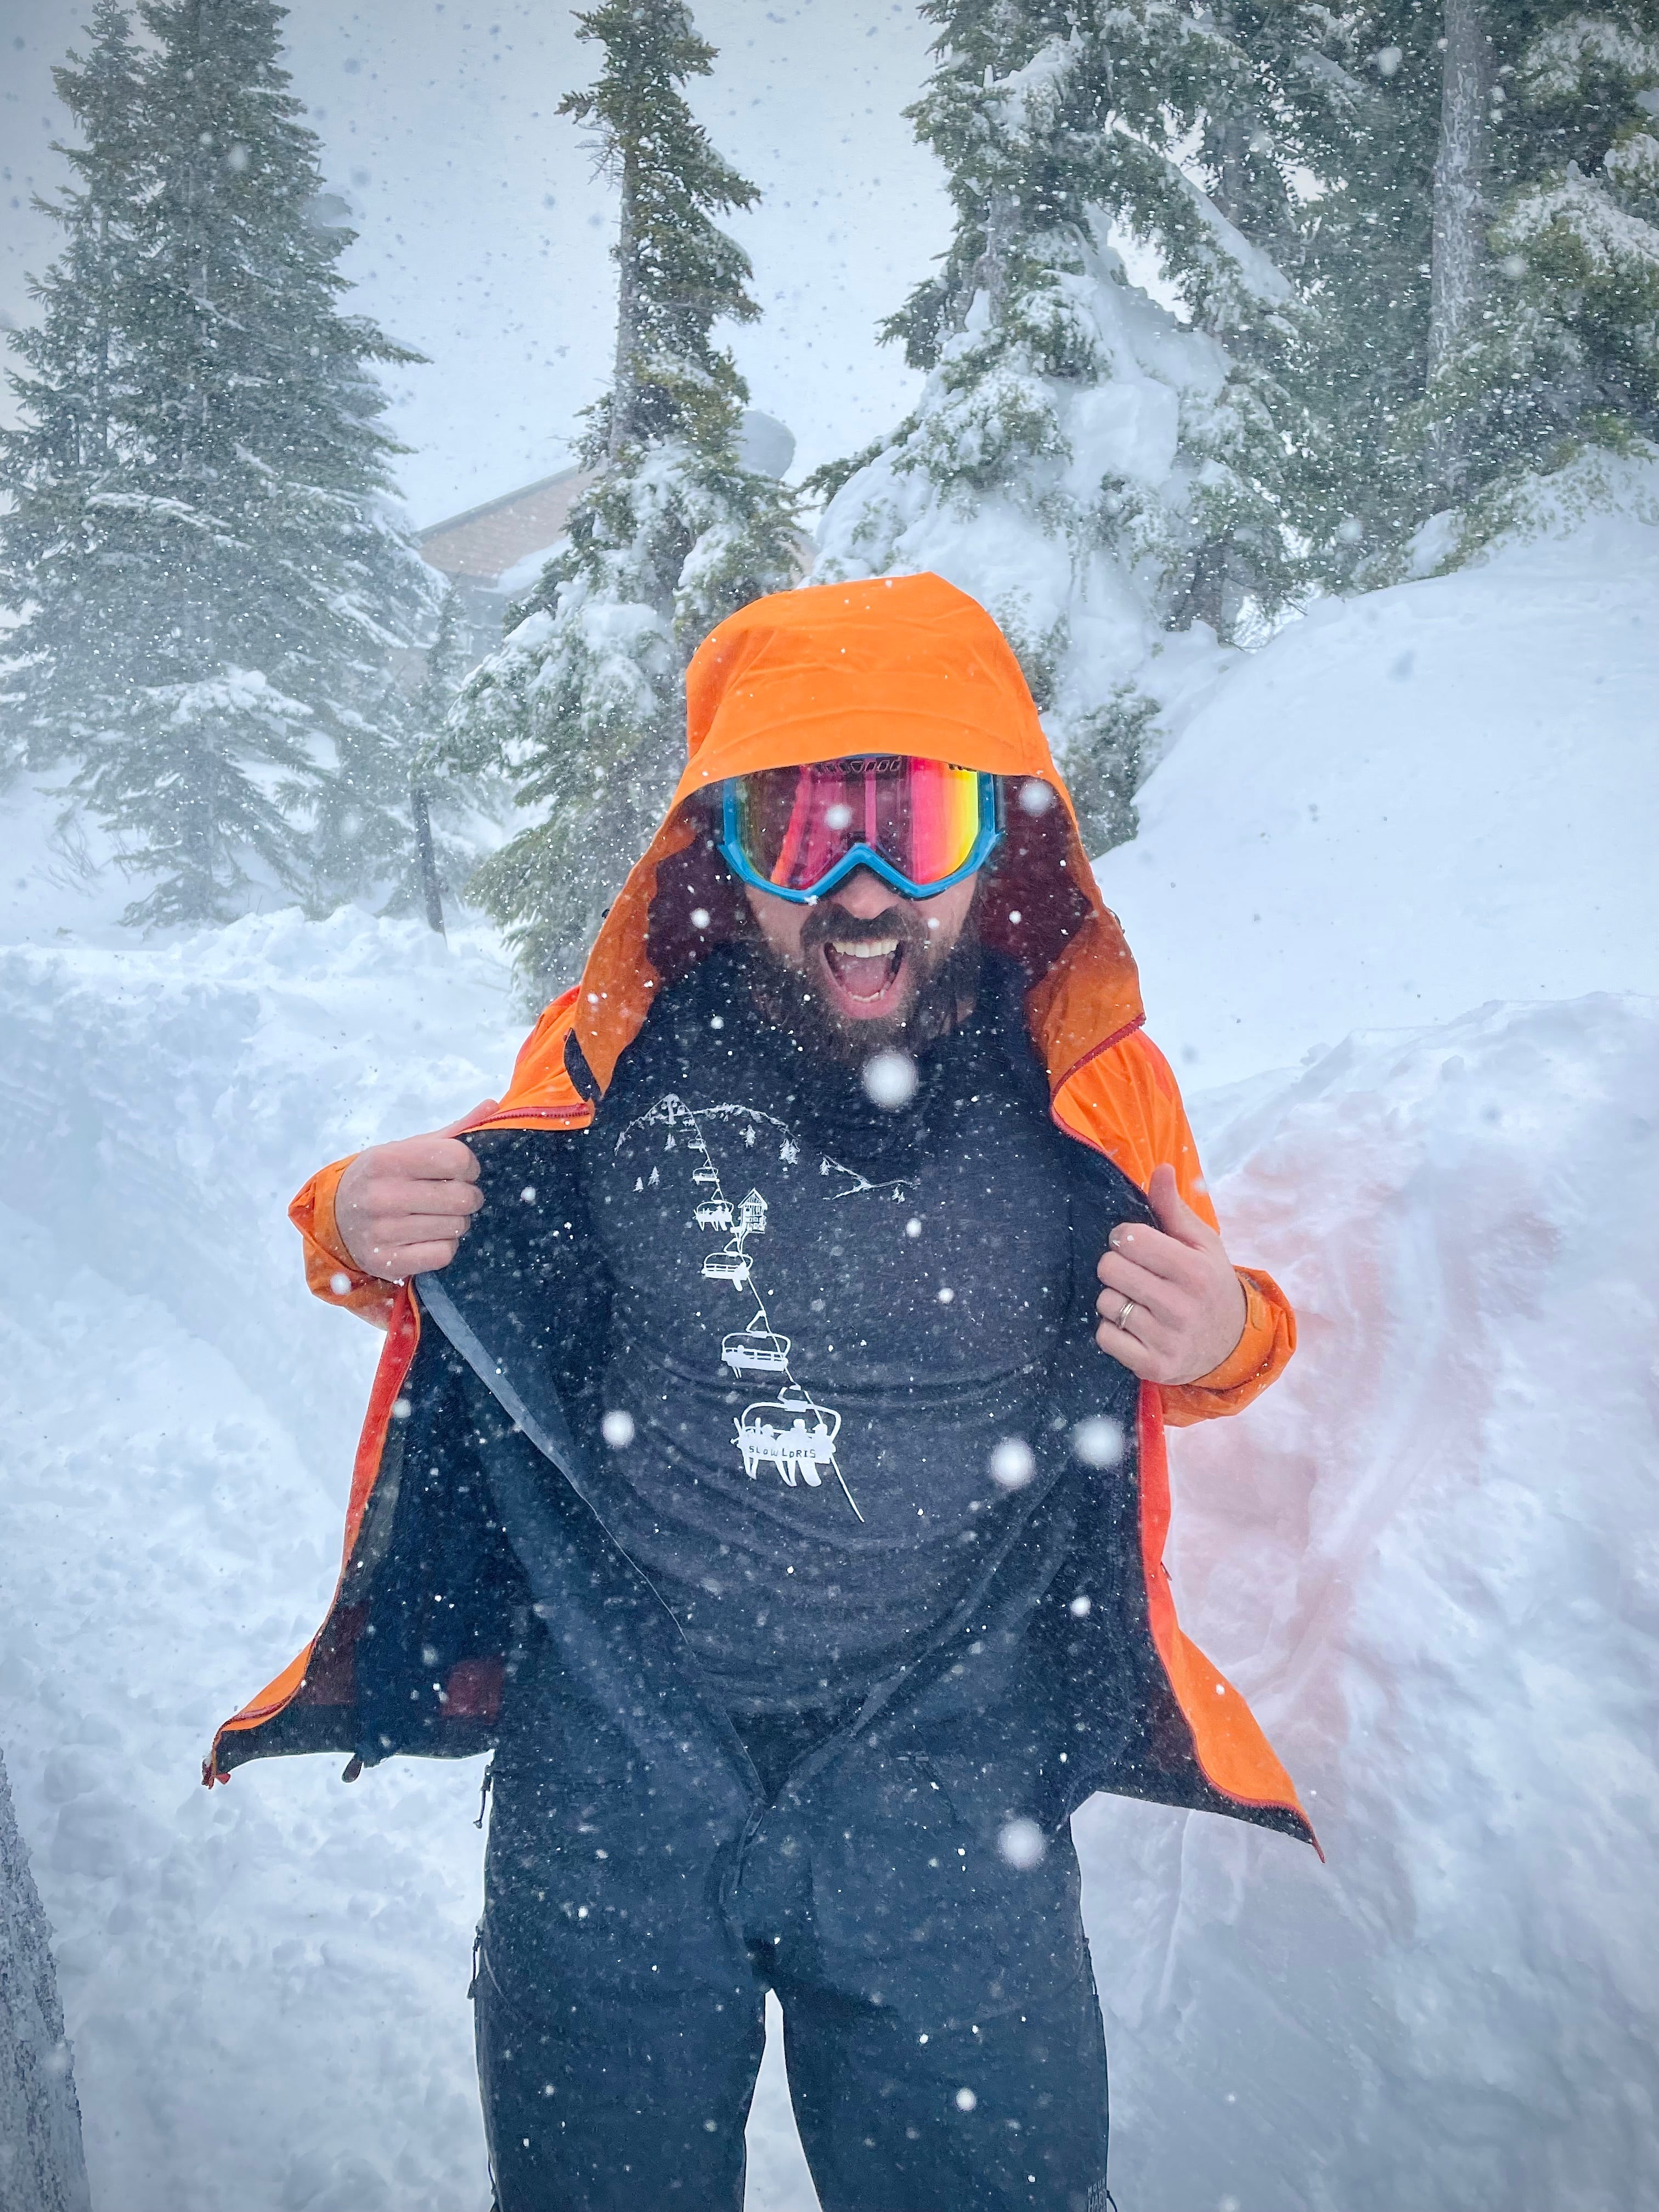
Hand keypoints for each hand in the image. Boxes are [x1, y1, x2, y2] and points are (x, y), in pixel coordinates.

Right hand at [334, 1102, 497, 1281]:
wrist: (335, 1218)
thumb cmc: (383, 1178)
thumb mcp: (407, 1149)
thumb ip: (451, 1132)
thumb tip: (492, 1105)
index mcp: (386, 1160)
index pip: (456, 1158)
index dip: (469, 1165)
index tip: (460, 1170)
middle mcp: (381, 1196)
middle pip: (461, 1197)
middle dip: (468, 1196)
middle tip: (455, 1196)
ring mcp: (382, 1232)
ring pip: (456, 1227)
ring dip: (457, 1222)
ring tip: (438, 1216)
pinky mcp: (387, 1262)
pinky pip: (444, 1254)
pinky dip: (445, 1246)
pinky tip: (429, 1237)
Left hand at [1095, 1163, 1246, 1384]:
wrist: (1232, 1344)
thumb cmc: (1210, 1284)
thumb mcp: (1202, 1244)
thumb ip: (1174, 1207)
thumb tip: (1160, 1168)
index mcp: (1194, 1270)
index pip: (1130, 1238)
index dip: (1124, 1236)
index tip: (1135, 1243)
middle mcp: (1181, 1306)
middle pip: (1110, 1269)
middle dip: (1115, 1265)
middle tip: (1133, 1271)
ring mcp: (1167, 1340)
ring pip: (1105, 1303)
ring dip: (1114, 1298)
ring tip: (1138, 1300)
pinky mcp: (1153, 1366)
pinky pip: (1105, 1337)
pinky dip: (1112, 1330)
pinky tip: (1134, 1326)